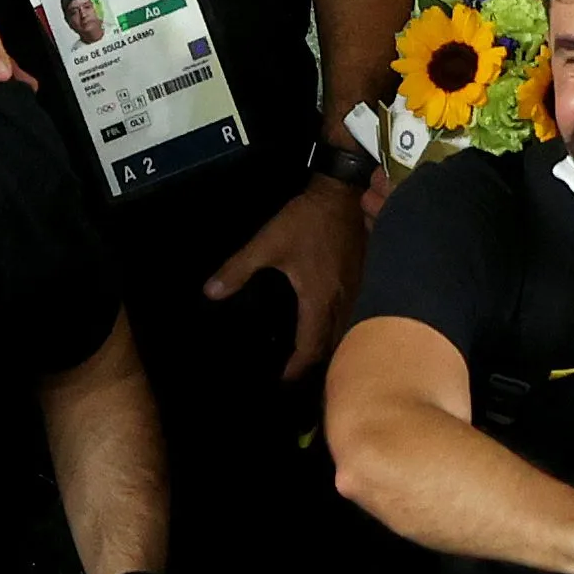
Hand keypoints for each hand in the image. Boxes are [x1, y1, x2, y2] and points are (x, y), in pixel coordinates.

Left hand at [202, 174, 366, 378]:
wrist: (341, 193)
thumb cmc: (305, 221)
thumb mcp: (268, 243)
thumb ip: (239, 268)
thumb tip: (211, 293)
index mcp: (319, 299)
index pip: (311, 346)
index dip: (298, 367)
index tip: (284, 379)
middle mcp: (343, 302)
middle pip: (333, 346)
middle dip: (316, 364)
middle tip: (297, 373)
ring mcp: (357, 291)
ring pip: (346, 332)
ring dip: (330, 348)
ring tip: (310, 357)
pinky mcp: (362, 279)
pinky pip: (353, 315)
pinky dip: (340, 329)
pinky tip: (327, 326)